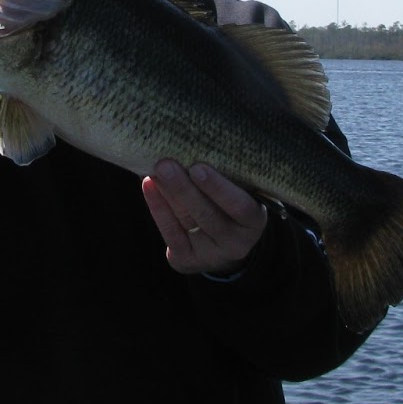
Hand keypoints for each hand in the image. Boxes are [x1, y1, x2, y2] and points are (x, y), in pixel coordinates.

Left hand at [141, 160, 268, 276]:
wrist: (221, 244)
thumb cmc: (229, 204)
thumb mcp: (237, 192)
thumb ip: (224, 175)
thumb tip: (193, 143)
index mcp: (254, 222)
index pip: (240, 206)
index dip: (219, 188)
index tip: (198, 167)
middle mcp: (236, 242)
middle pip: (208, 214)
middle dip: (184, 188)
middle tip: (166, 164)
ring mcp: (211, 255)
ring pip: (187, 220)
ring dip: (168, 193)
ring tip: (155, 170)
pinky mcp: (188, 260)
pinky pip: (170, 233)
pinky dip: (158, 207)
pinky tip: (149, 186)